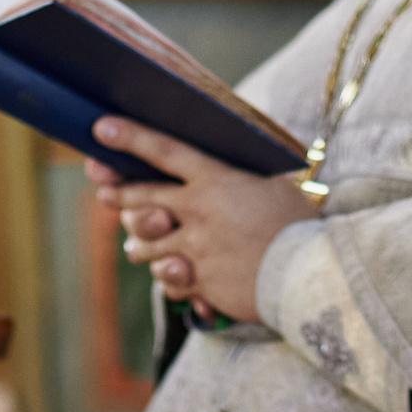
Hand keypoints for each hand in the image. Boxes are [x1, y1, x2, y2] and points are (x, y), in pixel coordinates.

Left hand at [85, 117, 316, 323]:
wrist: (310, 272)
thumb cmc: (296, 224)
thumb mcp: (270, 186)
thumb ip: (237, 177)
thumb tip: (224, 166)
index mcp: (216, 178)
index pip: (163, 151)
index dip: (129, 138)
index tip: (101, 129)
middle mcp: (198, 210)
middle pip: (142, 200)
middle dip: (118, 194)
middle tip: (105, 192)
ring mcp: (196, 248)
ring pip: (145, 246)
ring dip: (139, 243)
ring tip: (138, 243)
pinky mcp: (200, 281)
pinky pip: (168, 282)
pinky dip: (171, 280)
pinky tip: (178, 275)